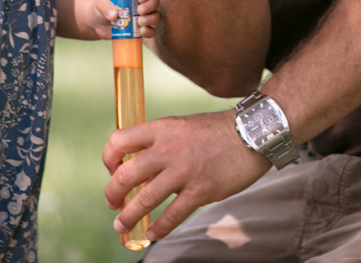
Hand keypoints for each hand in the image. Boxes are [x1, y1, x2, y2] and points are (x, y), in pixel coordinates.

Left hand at [92, 0, 160, 39]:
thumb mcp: (100, 4)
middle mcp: (141, 2)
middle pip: (155, 0)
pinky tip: (141, 32)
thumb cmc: (100, 9)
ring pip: (156, 15)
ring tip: (140, 22)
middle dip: (150, 6)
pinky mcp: (141, 29)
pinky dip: (149, 31)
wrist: (97, 24)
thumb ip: (105, 6)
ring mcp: (142, 16)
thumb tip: (114, 16)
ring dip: (151, 19)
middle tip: (140, 11)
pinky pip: (152, 30)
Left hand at [103, 110, 270, 241]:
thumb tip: (140, 169)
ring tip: (121, 226)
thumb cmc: (216, 132)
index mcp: (162, 129)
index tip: (112, 171)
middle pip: (125, 174)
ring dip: (128, 216)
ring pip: (144, 199)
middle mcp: (169, 148)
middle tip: (112, 203)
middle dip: (112, 194)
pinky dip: (158, 228)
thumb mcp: (182, 126)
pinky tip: (152, 233)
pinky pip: (172, 215)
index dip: (108, 158)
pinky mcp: (201, 190)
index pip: (119, 140)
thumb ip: (161, 144)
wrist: (252, 134)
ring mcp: (184, 171)